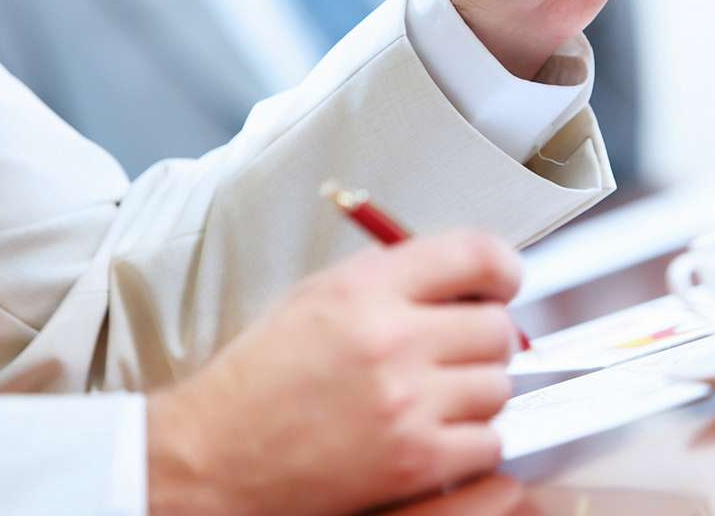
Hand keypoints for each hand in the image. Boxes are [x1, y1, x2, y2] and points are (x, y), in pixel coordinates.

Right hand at [146, 232, 522, 515]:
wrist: (211, 458)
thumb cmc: (258, 380)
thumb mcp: (315, 296)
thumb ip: (389, 276)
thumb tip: (458, 272)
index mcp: (365, 288)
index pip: (477, 255)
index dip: (503, 269)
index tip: (503, 283)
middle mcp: (390, 339)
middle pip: (498, 327)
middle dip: (484, 339)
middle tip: (458, 352)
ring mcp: (406, 403)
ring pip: (499, 386)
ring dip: (476, 394)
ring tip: (433, 398)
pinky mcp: (414, 461)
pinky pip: (489, 443)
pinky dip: (472, 444)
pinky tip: (433, 435)